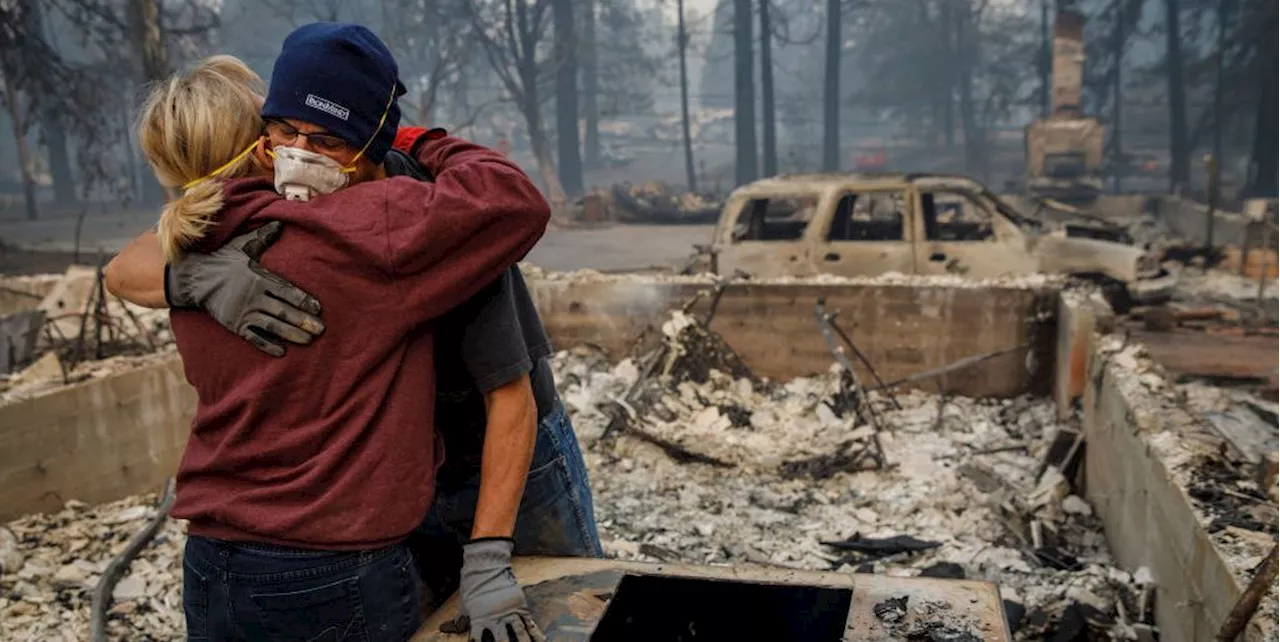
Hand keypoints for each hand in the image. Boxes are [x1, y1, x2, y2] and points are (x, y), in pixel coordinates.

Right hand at [165, 221, 324, 355]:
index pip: (286, 291)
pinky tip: (282, 351)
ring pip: (272, 326)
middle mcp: (253, 297)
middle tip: (321, 329)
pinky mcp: (234, 324)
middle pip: (283, 311)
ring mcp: (243, 312)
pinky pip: (253, 337)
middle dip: (303, 321)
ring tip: (308, 340)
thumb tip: (279, 222)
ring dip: (291, 334)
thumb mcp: (242, 246)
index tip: (318, 308)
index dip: (303, 300)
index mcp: (259, 279)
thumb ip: (262, 238)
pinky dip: (267, 345)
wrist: (194, 278)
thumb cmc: (222, 260)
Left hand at [458, 538, 544, 641]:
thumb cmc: (473, 585)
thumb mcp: (465, 604)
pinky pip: (528, 622)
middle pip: (501, 640)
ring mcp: (509, 612)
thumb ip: (460, 620)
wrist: (486, 566)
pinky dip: (535, 633)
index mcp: (479, 619)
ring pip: (519, 633)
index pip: (478, 640)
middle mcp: (495, 618)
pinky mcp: (519, 605)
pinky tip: (540, 640)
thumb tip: (445, 628)